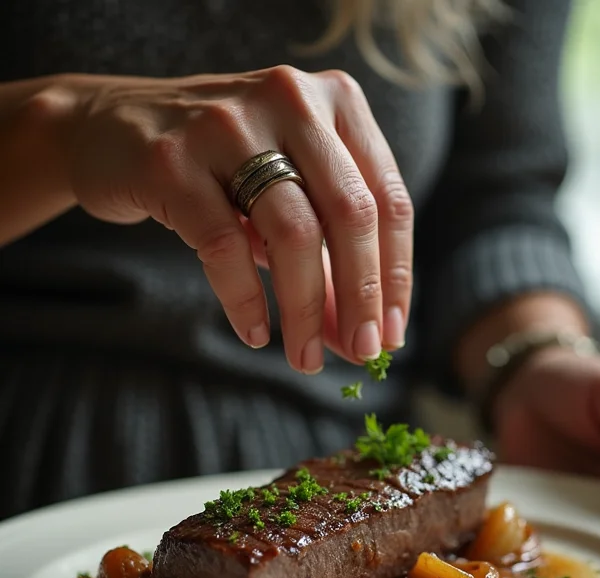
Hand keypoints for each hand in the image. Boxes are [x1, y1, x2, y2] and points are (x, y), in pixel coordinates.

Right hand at [58, 67, 412, 370]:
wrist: (108, 131)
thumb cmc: (218, 170)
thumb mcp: (284, 199)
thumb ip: (325, 260)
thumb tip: (357, 338)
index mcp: (335, 101)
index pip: (388, 201)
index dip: (396, 276)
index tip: (392, 336)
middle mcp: (291, 100)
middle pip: (351, 214)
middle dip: (363, 297)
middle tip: (362, 355)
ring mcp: (228, 125)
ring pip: (295, 233)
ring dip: (307, 309)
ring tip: (306, 358)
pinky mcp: (173, 161)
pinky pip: (225, 246)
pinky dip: (245, 300)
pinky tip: (255, 333)